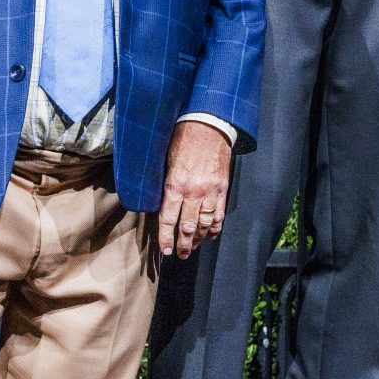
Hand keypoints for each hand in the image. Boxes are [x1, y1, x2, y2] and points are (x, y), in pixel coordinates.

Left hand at [158, 119, 234, 257]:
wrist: (209, 124)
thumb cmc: (183, 136)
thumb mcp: (164, 158)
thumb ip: (162, 181)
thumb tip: (155, 198)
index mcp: (175, 185)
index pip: (168, 219)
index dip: (166, 237)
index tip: (165, 250)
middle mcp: (193, 192)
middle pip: (188, 226)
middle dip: (183, 244)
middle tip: (181, 255)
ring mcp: (210, 191)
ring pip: (205, 223)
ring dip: (199, 239)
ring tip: (194, 248)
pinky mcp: (222, 187)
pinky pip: (220, 213)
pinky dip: (216, 227)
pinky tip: (212, 235)